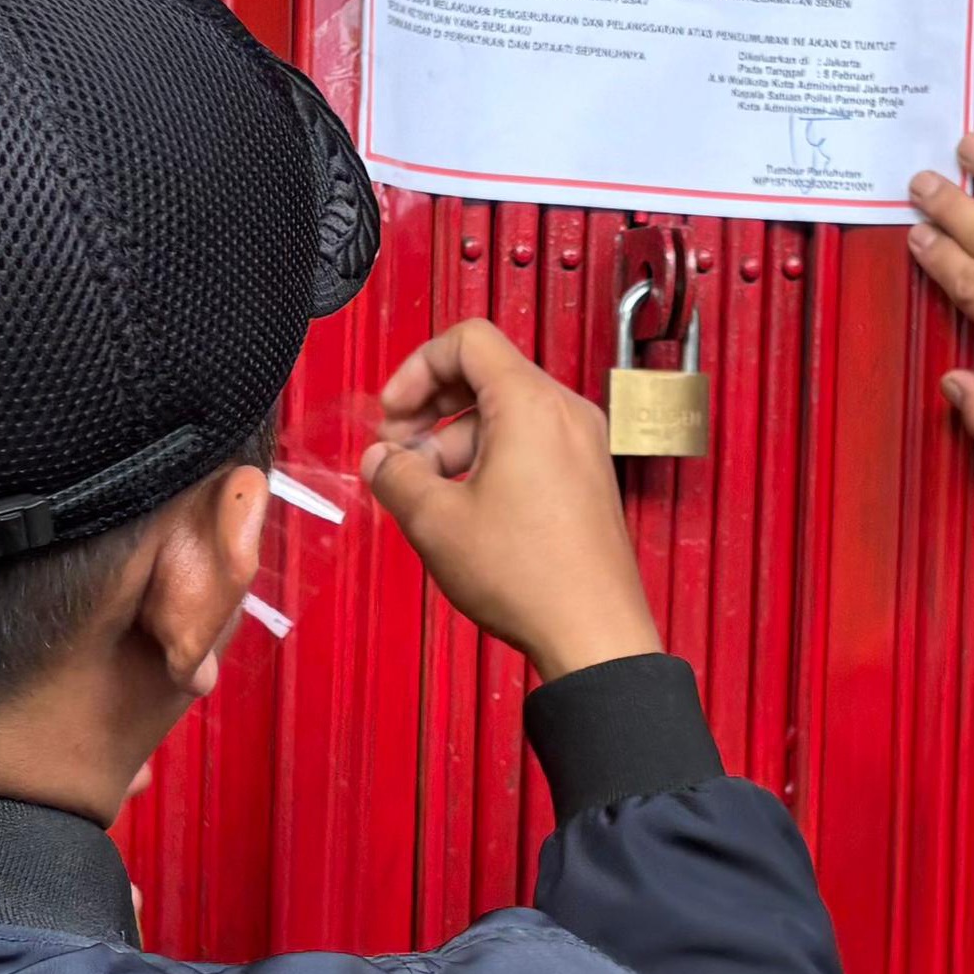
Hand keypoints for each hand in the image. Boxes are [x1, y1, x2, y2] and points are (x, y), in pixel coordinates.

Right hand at [363, 319, 667, 679]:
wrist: (592, 632)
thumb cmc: (533, 577)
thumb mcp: (436, 521)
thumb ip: (395, 476)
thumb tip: (381, 462)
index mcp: (531, 404)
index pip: (467, 341)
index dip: (416, 369)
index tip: (393, 410)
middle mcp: (565, 414)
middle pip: (484, 376)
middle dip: (430, 409)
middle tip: (397, 450)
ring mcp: (582, 446)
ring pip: (504, 415)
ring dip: (454, 442)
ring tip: (424, 491)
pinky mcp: (586, 479)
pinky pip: (528, 446)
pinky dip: (488, 461)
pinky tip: (462, 507)